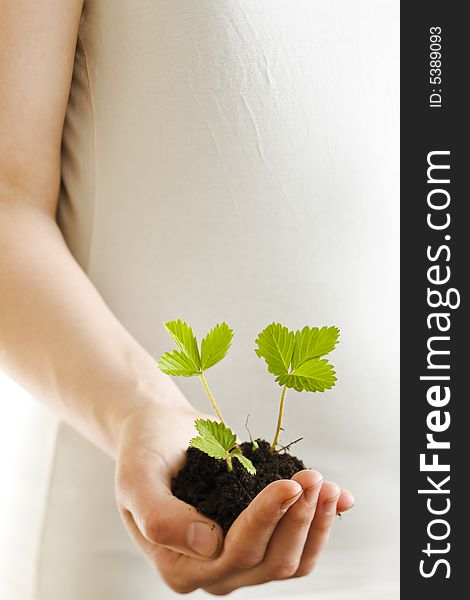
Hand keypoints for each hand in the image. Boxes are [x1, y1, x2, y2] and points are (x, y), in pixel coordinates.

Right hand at [115, 404, 354, 593]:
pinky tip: (340, 498)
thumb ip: (159, 517)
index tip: (288, 484)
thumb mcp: (136, 477)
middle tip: (312, 477)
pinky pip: (299, 544)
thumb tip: (207, 544)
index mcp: (179, 565)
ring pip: (290, 560)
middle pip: (270, 561)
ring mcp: (239, 554)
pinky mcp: (260, 535)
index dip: (266, 520)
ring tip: (325, 483)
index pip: (234, 553)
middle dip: (297, 519)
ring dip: (315, 524)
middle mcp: (213, 568)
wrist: (161, 431)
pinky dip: (322, 523)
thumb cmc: (144, 450)